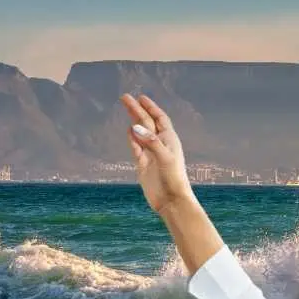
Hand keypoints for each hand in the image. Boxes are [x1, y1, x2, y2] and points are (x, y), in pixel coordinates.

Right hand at [119, 94, 194, 214]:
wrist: (171, 201)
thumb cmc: (173, 179)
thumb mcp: (164, 158)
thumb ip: (151, 142)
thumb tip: (135, 126)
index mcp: (169, 140)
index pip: (160, 118)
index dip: (151, 107)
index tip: (141, 97)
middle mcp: (160, 144)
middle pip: (147, 122)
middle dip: (137, 109)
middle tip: (124, 97)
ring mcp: (150, 154)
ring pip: (140, 133)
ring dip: (133, 120)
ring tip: (126, 108)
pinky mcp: (143, 164)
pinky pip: (135, 147)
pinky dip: (131, 138)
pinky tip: (128, 130)